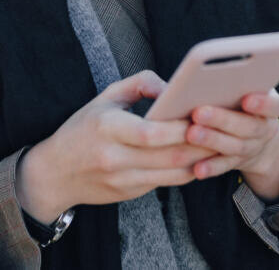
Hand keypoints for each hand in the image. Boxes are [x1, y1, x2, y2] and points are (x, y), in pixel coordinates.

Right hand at [16, 70, 216, 222]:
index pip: (151, 133)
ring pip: (173, 175)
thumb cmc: (82, 129)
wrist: (54, 173)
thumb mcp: (104, 97)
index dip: (180, 128)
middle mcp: (115, 158)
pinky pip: (166, 184)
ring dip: (200, 162)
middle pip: (169, 157)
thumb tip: (171, 86)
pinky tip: (200, 160)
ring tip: (220, 146)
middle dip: (200, 145)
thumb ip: (139, 84)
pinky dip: (186, 173)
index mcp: (107, 128)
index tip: (202, 116)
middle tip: (224, 131)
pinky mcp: (129, 194)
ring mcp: (123, 180)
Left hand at [184, 89, 278, 198]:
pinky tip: (197, 167)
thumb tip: (206, 75)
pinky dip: (211, 167)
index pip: (273, 105)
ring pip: (234, 146)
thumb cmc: (244, 103)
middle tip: (199, 112)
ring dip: (212, 140)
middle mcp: (264, 129)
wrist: (260, 140)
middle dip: (223, 119)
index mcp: (270, 107)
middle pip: (248, 126)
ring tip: (191, 133)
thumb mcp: (249, 90)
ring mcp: (252, 147)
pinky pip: (224, 166)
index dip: (262, 103)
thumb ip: (236, 83)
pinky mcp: (237, 162)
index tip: (246, 99)